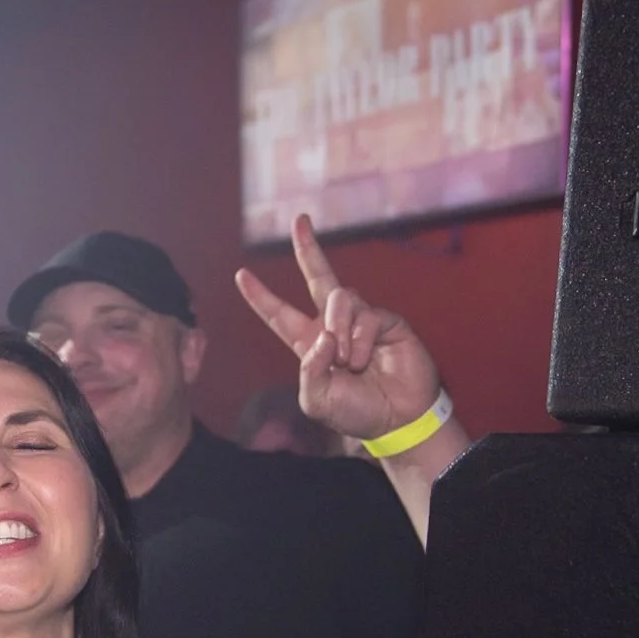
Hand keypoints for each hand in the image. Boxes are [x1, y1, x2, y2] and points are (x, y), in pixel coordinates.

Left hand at [235, 215, 440, 441]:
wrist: (398, 418)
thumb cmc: (356, 412)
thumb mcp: (316, 399)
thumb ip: (308, 370)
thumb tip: (322, 333)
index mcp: (309, 344)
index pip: (279, 315)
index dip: (260, 297)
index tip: (240, 275)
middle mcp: (333, 325)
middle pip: (318, 278)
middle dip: (307, 248)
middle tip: (299, 219)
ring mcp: (360, 319)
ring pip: (338, 299)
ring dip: (339, 331)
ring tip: (349, 361)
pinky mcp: (386, 320)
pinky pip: (364, 315)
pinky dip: (360, 340)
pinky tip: (366, 359)